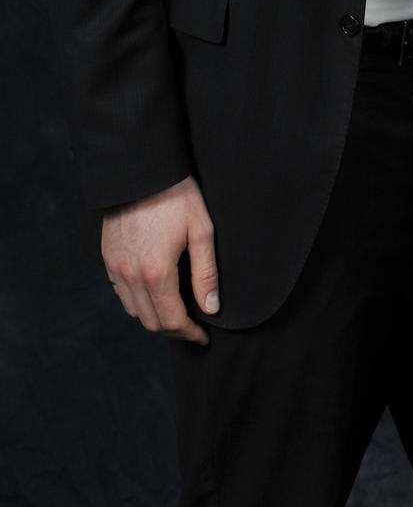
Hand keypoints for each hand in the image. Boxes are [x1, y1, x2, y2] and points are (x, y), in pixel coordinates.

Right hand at [102, 175, 217, 344]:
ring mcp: (115, 267)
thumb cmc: (177, 196)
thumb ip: (206, 273)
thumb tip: (211, 308)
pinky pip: (120, 292)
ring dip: (154, 317)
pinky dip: (137, 301)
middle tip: (192, 326)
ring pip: (134, 310)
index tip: (203, 336)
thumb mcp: (201, 230)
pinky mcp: (108, 257)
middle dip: (173, 329)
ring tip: (176, 310)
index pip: (172, 320)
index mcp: (156, 272)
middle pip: (151, 321)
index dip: (189, 333)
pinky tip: (154, 291)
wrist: (142, 170)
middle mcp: (131, 275)